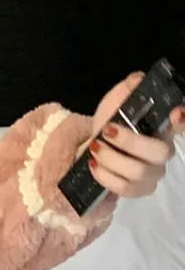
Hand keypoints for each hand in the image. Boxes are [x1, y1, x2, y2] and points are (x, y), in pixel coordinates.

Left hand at [78, 71, 184, 198]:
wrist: (95, 145)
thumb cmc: (111, 121)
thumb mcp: (117, 100)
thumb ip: (129, 88)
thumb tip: (137, 80)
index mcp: (164, 127)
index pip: (183, 125)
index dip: (184, 121)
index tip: (175, 113)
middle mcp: (164, 151)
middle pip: (159, 152)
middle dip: (129, 142)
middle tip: (106, 133)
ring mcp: (152, 173)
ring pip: (138, 172)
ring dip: (111, 159)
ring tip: (95, 148)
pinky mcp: (137, 190)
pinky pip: (124, 189)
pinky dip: (105, 176)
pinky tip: (94, 164)